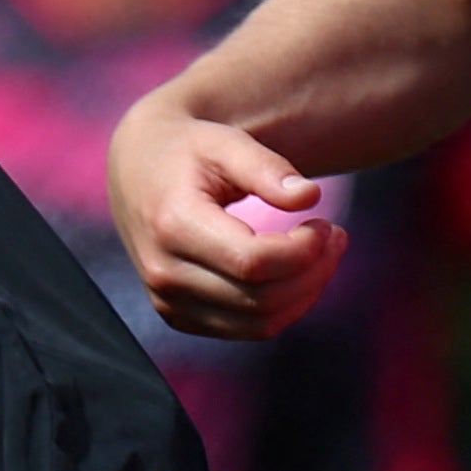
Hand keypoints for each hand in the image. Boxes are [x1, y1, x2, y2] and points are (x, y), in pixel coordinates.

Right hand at [108, 97, 345, 343]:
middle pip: (261, 298)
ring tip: (322, 254)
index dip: (302, 250)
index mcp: (172, 225)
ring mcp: (168, 301)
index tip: (324, 222)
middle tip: (334, 235)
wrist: (136, 170)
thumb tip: (309, 196)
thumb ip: (266, 167)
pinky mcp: (178, 315)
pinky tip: (296, 273)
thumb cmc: (187, 150)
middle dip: (312, 271)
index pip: (253, 262)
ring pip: (258, 323)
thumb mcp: (224, 142)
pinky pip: (246, 329)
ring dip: (304, 293)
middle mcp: (164, 272)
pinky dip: (283, 308)